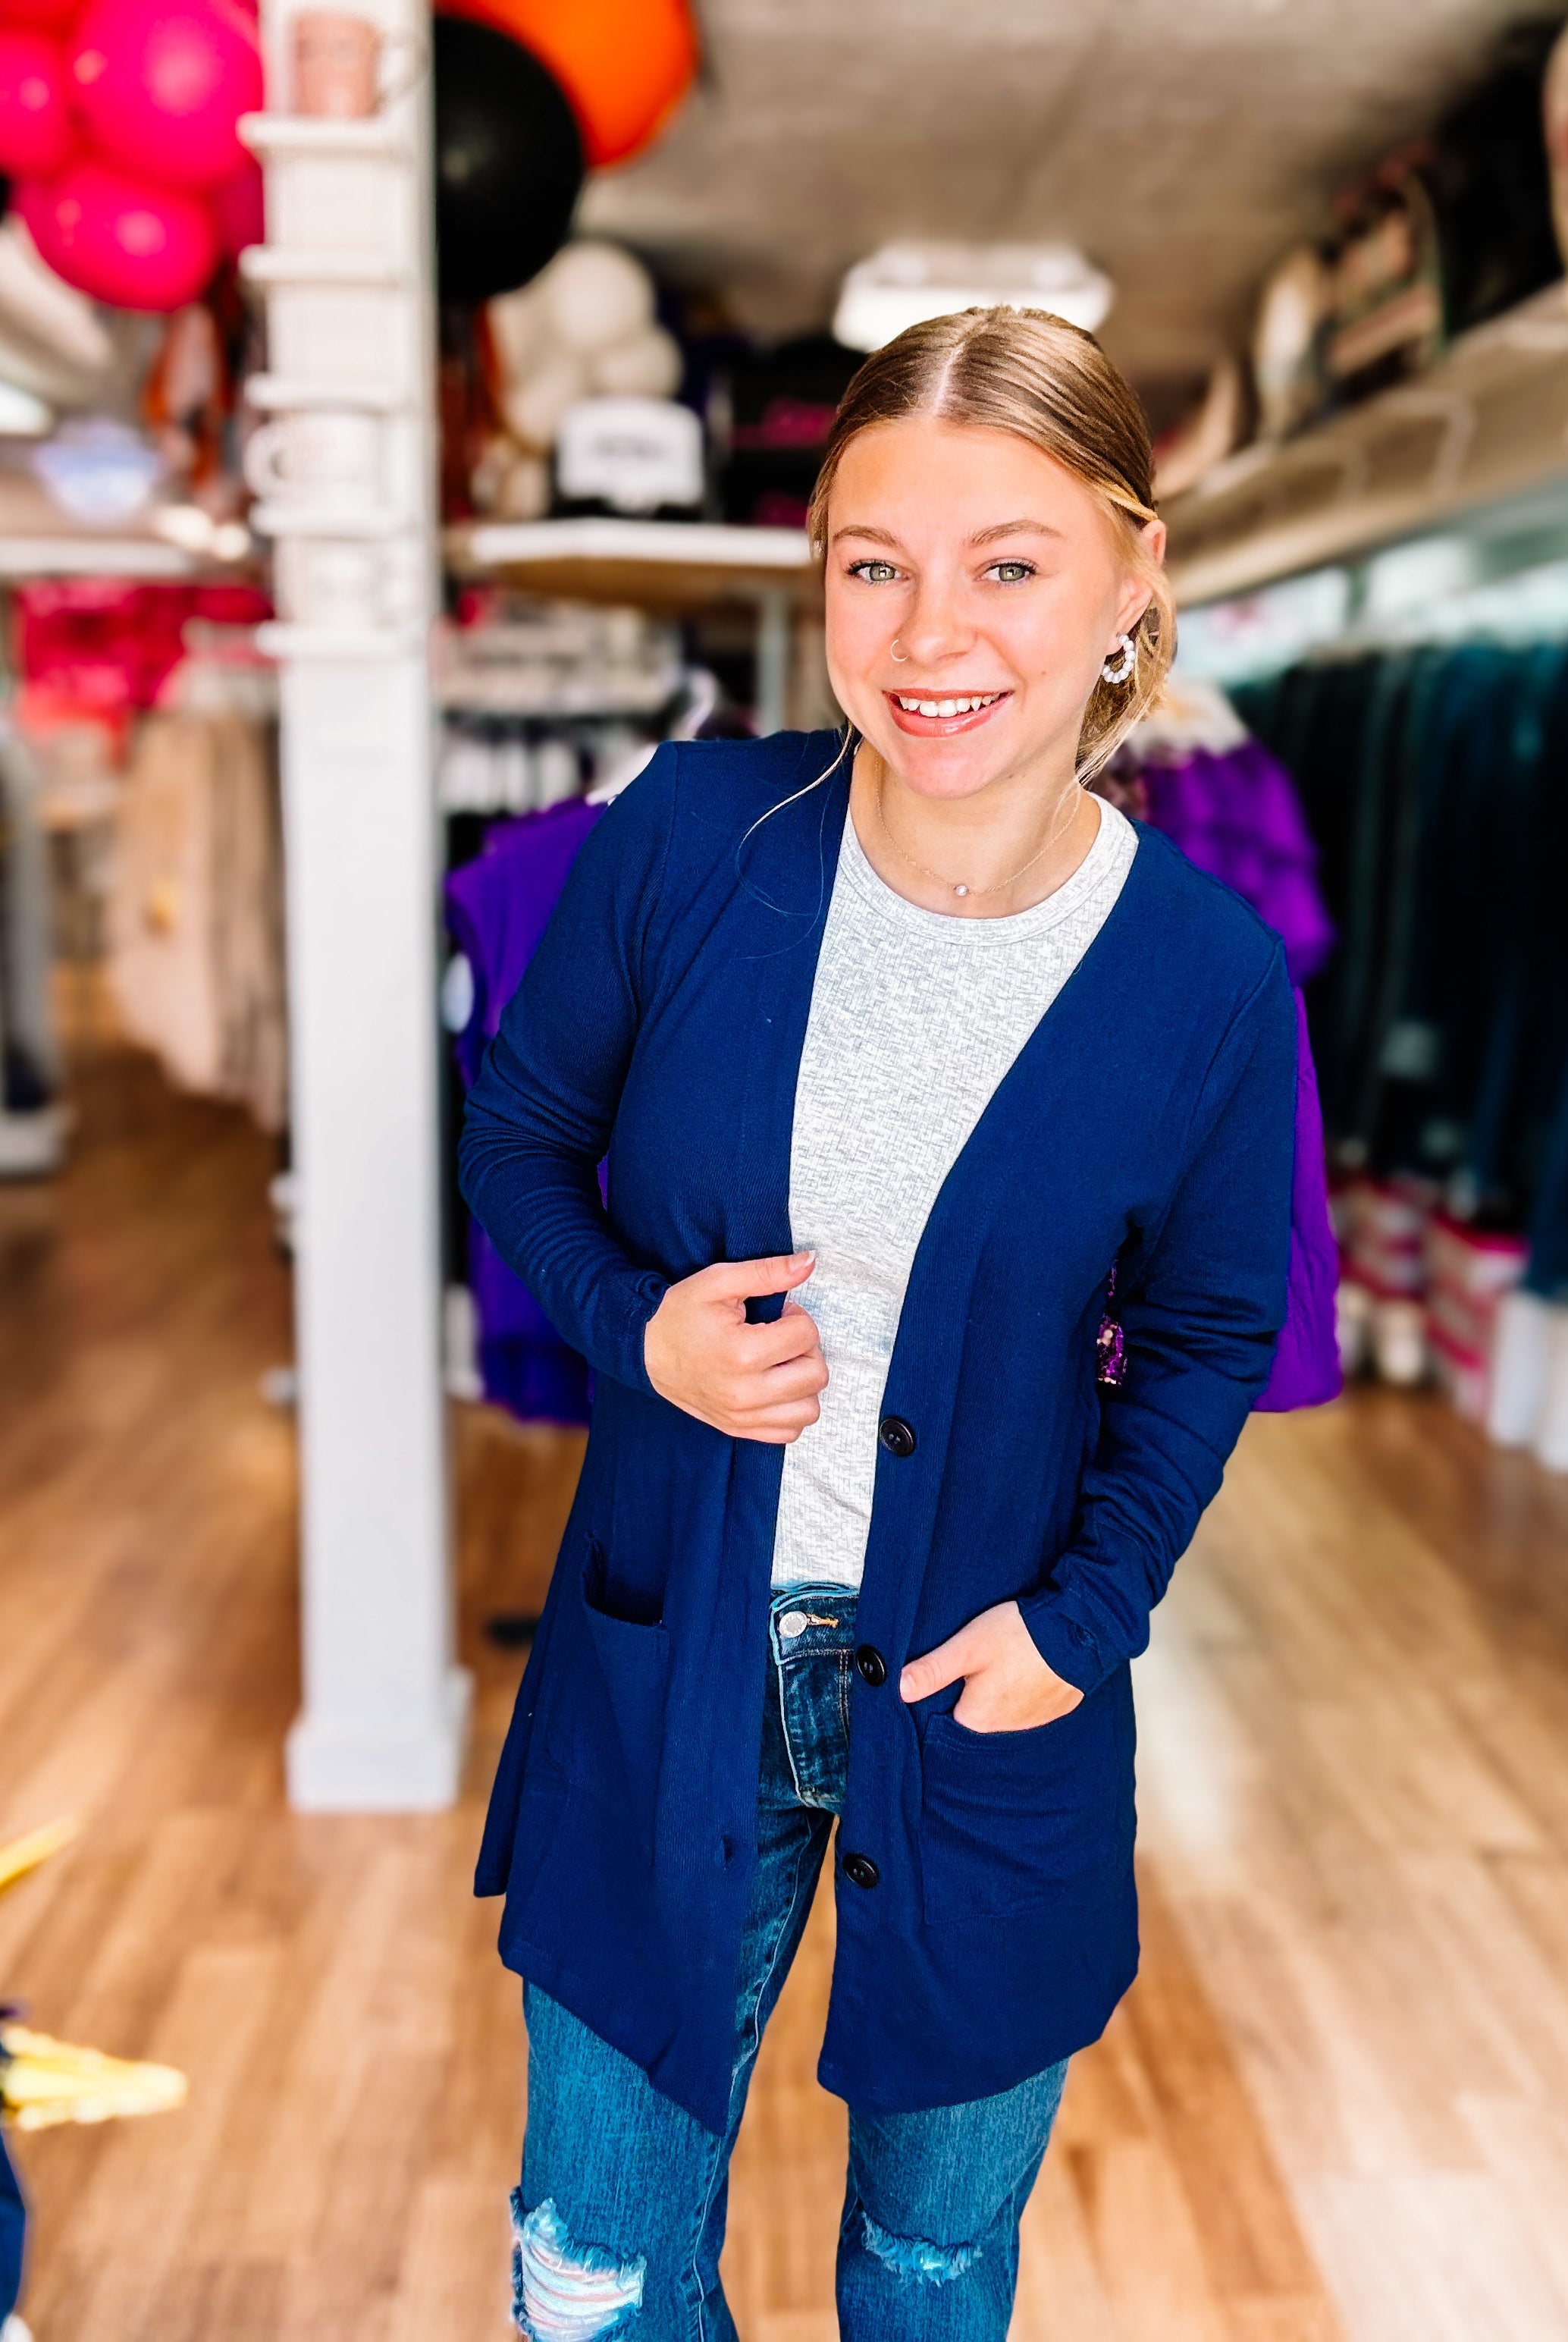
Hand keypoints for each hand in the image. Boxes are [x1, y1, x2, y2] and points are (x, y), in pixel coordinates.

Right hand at [644, 1252, 827, 1442]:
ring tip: (779, 1363)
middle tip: (780, 1337)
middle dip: (805, 1349)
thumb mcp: (719, 1281)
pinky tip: (775, 1387)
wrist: (645, 1351)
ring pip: (809, 1409)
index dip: (796, 1315)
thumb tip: (811, 1261)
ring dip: (803, 1382)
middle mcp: (745, 1393)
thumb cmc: (681, 1313)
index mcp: (742, 1353)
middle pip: (816, 1375)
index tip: (775, 1314)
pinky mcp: (739, 1430)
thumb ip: (767, 1271)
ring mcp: (742, 1417)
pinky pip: (789, 1432)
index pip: (806, 1334)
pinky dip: (791, 1410)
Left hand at [900, 1601, 1083, 1732]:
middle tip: (975, 1662)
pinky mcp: (1054, 1708)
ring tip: (1002, 1661)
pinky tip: (1024, 1666)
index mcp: (979, 1719)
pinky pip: (1028, 1705)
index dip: (941, 1697)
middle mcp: (1005, 1729)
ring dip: (999, 1692)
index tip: (945, 1677)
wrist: (1081, 1630)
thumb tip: (898, 1690)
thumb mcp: (967, 1647)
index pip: (945, 1720)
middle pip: (975, 1715)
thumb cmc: (1021, 1637)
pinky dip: (1023, 1690)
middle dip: (970, 1694)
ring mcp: (1033, 1721)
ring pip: (1003, 1710)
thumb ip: (932, 1670)